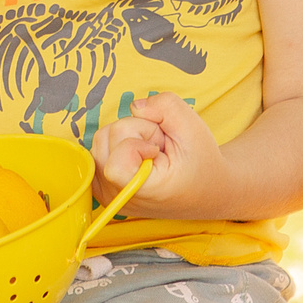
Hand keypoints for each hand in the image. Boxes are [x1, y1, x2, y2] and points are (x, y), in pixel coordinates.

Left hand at [93, 94, 230, 218]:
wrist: (205, 190)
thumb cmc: (200, 163)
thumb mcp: (193, 127)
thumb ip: (165, 106)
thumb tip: (135, 107)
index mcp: (141, 191)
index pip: (117, 157)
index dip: (137, 140)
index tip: (158, 149)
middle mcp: (116, 195)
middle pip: (108, 137)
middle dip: (137, 133)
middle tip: (160, 150)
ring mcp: (105, 193)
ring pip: (100, 138)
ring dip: (128, 137)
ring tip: (152, 153)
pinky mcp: (101, 185)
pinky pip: (97, 148)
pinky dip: (117, 143)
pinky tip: (137, 155)